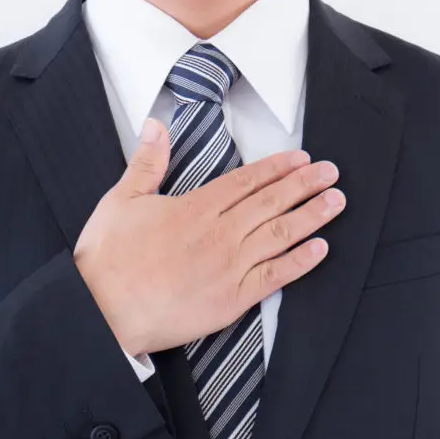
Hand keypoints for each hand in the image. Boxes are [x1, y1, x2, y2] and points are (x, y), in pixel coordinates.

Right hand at [74, 118, 344, 356]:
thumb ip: (145, 163)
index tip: (301, 158)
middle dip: (304, 185)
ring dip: (311, 216)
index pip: (246, 181)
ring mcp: (229, 267)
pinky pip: (275, 276)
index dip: (277, 168)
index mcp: (195, 208)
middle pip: (271, 203)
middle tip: (330, 172)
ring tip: (335, 202)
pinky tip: (319, 249)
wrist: (103, 311)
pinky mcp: (232, 299)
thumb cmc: (108, 261)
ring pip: (280, 235)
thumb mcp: (120, 201)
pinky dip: (300, 261)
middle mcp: (219, 234)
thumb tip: (156, 127)